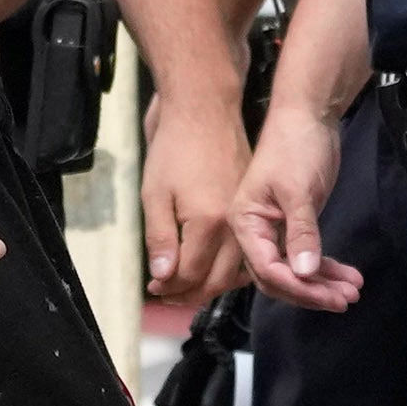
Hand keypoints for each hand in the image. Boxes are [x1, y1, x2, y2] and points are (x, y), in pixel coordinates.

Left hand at [140, 81, 248, 299]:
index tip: (154, 287)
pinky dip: (231, 268)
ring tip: (186, 286)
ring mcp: (247, 217)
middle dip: (191, 294)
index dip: (170, 287)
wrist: (205, 111)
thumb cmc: (174, 149)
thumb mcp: (154, 195)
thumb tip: (163, 276)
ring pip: (236, 271)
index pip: (192, 275)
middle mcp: (235, 226)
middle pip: (218, 280)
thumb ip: (160, 239)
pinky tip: (212, 267)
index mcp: (209, 223)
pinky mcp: (251, 209)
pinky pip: (245, 252)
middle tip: (168, 294)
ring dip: (212, 285)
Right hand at [234, 91, 364, 312]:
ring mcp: (275, 230)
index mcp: (246, 224)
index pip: (268, 269)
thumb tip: (305, 273)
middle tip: (345, 300)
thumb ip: (302, 233)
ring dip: (323, 283)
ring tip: (354, 292)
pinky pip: (307, 255)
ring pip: (296, 270)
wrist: (308, 116)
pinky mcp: (295, 225)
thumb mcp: (299, 191)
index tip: (328, 296)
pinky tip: (349, 275)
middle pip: (280, 277)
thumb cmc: (295, 148)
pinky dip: (326, 267)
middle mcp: (256, 232)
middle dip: (312, 291)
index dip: (297, 287)